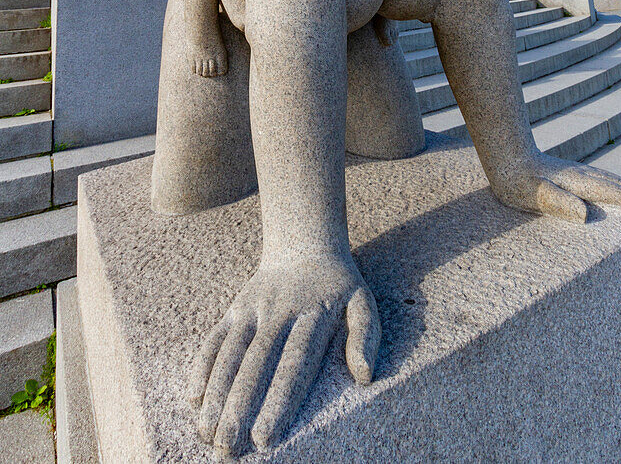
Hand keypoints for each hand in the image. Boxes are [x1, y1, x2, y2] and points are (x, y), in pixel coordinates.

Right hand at [189, 254, 379, 453]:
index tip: (264, 437)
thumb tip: (364, 375)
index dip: (277, 401)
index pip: (293, 363)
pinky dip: (202, 365)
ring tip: (206, 432)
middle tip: (226, 448)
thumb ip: (365, 335)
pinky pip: (216, 337)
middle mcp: (279, 311)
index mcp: (313, 314)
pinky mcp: (236, 307)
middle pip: (256, 363)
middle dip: (238, 407)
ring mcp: (253, 308)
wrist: (304, 240)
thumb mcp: (363, 300)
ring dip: (216, 392)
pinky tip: (193, 397)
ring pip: (231, 352)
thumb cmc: (338, 284)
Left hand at [490, 151, 620, 221]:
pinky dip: (617, 187)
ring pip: (611, 181)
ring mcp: (578, 172)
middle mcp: (582, 174)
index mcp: (578, 182)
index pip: (612, 193)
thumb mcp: (532, 194)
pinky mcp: (571, 174)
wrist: (505, 154)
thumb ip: (558, 202)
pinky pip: (602, 181)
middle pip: (618, 185)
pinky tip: (617, 192)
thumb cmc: (516, 180)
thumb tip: (584, 215)